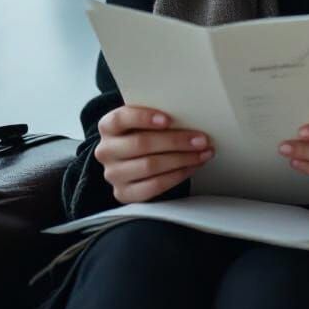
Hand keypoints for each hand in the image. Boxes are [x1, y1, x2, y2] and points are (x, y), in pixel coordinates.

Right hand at [95, 106, 214, 203]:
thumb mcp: (142, 121)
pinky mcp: (124, 193)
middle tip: (200, 139)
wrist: (129, 159)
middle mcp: (106, 151)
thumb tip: (188, 114)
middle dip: (176, 141)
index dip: (144, 118)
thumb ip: (156, 116)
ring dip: (182, 159)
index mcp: (108, 126)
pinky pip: (154, 186)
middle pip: (141, 144)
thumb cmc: (141, 133)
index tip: (168, 119)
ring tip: (202, 153)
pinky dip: (177, 175)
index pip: (121, 119)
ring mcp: (114, 174)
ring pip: (150, 166)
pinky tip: (191, 167)